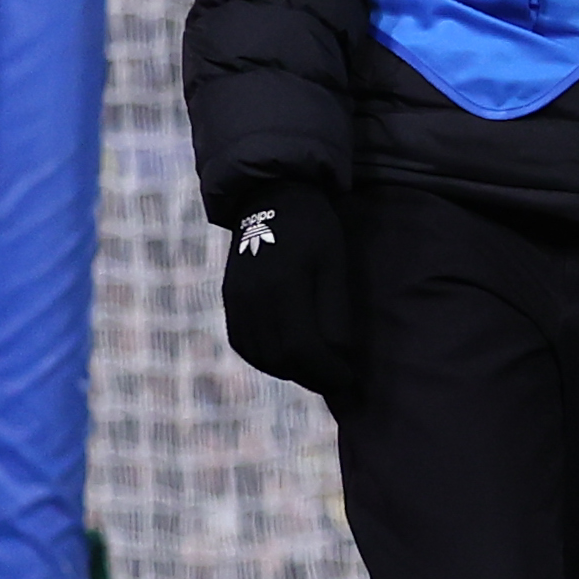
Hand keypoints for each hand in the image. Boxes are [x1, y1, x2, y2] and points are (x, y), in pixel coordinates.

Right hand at [218, 183, 357, 396]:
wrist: (271, 198)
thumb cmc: (315, 230)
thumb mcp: (335, 265)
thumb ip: (335, 313)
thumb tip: (339, 358)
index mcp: (283, 287)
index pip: (302, 349)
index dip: (327, 371)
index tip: (349, 379)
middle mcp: (252, 298)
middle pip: (280, 357)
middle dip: (311, 376)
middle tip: (337, 380)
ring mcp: (236, 299)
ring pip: (259, 355)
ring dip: (289, 370)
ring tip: (317, 370)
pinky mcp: (230, 298)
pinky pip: (242, 342)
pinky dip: (265, 358)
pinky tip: (287, 359)